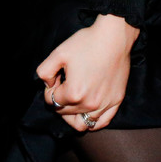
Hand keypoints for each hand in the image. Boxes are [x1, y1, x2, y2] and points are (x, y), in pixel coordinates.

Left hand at [36, 14, 138, 131]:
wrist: (114, 38)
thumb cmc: (86, 43)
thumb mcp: (58, 53)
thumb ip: (45, 71)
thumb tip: (48, 84)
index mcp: (73, 93)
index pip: (52, 101)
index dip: (50, 89)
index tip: (56, 78)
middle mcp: (89, 104)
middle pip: (64, 113)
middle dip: (59, 100)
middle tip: (64, 84)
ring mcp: (104, 105)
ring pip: (81, 124)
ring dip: (72, 114)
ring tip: (73, 99)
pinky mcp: (116, 101)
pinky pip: (101, 122)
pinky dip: (91, 121)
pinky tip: (87, 110)